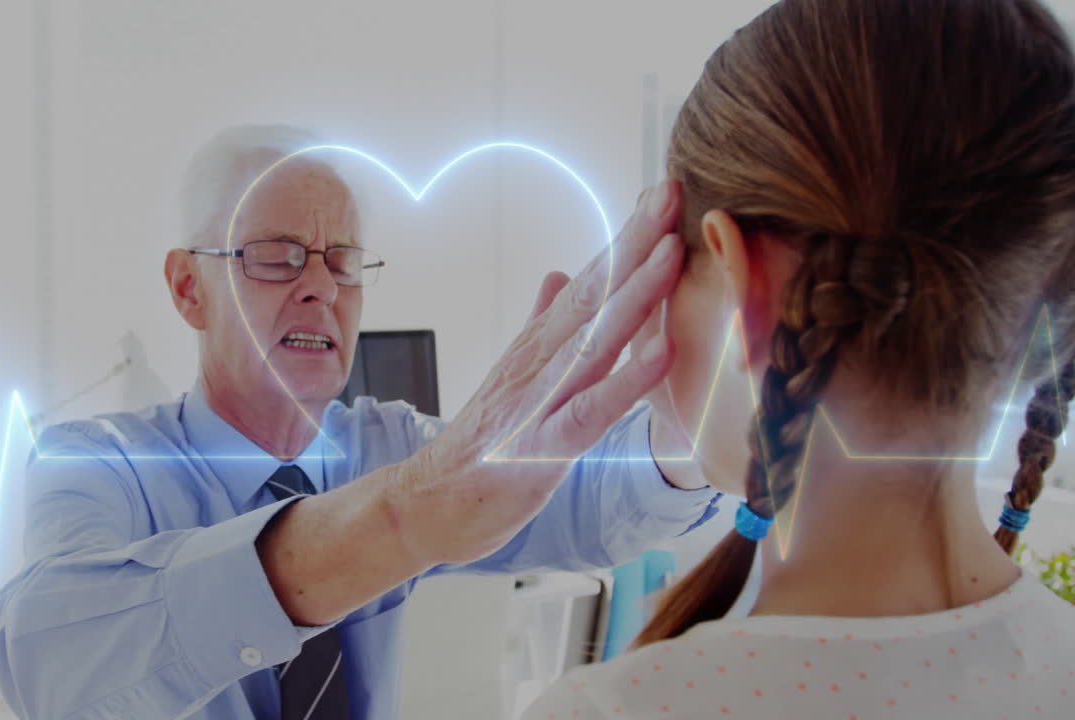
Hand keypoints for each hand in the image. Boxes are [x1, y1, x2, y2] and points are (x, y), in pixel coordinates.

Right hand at [387, 180, 684, 566]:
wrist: (428, 503)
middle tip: (670, 190)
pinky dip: (628, 379)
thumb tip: (561, 274)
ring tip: (670, 250)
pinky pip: (593, 408)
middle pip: (593, 295)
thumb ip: (540, 324)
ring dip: (634, 294)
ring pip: (594, 340)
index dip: (628, 239)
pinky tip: (661, 350)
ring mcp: (539, 401)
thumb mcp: (515, 377)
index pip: (589, 283)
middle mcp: (539, 362)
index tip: (663, 193)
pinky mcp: (542, 447)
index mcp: (539, 346)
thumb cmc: (480, 446)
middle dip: (635, 243)